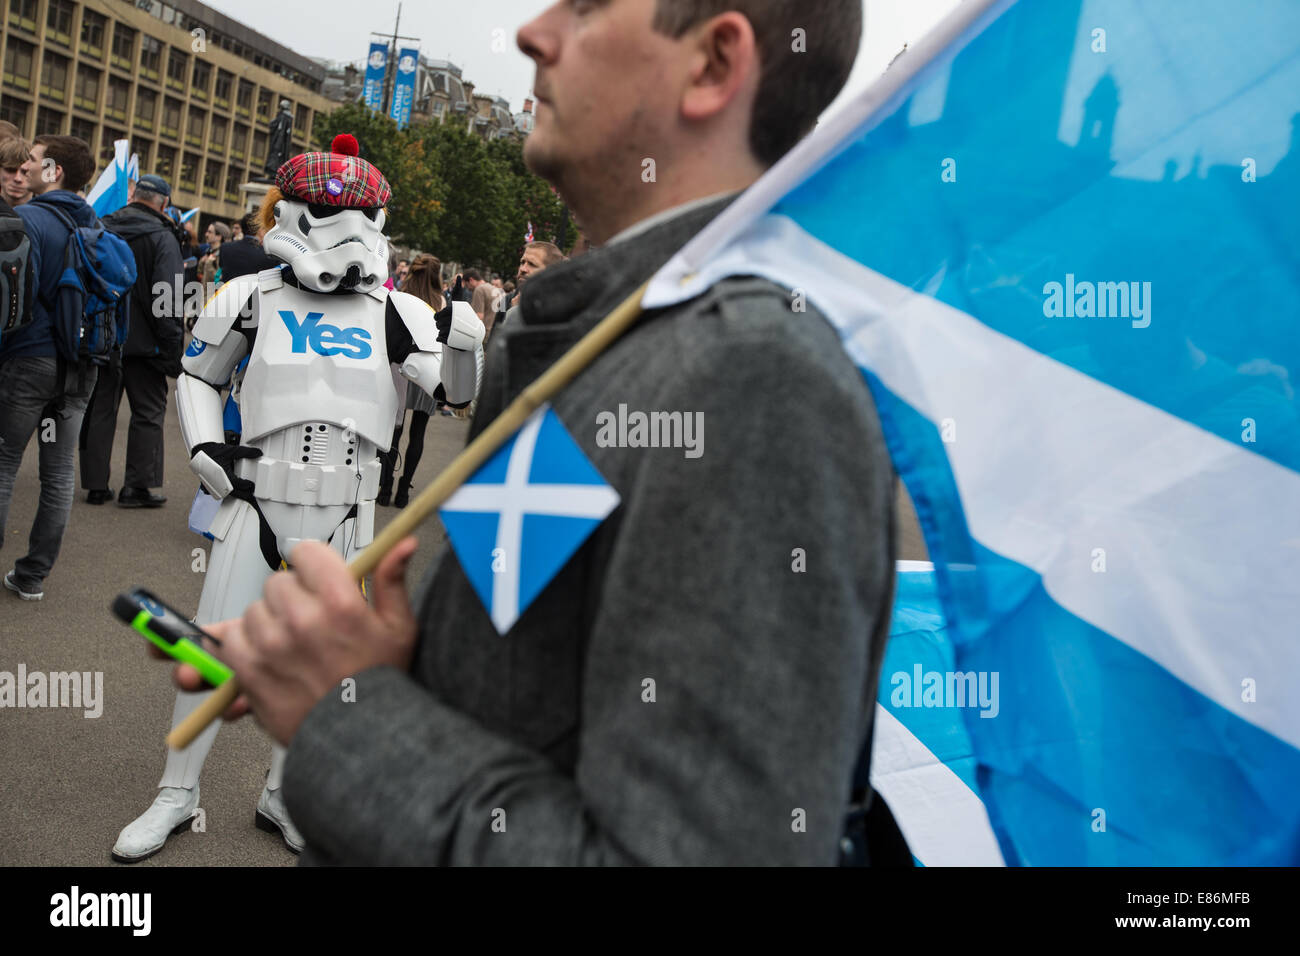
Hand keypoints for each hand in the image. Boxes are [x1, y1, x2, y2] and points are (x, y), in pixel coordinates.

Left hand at [171, 537, 420, 744]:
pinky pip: (229, 640)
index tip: (316, 579)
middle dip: (291, 598)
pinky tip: (267, 658)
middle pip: (277, 583)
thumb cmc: (381, 683)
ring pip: (252, 611)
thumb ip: (392, 581)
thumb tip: (402, 544)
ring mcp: (271, 644)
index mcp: (340, 602)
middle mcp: (302, 618)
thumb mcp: (400, 628)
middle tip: (309, 622)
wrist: (360, 739)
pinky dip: (242, 647)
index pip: (306, 553)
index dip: (312, 565)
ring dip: (266, 623)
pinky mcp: (248, 670)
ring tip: (290, 645)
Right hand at [190, 441, 260, 498]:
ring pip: (225, 495)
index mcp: (223, 475)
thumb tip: (258, 453)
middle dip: (244, 495)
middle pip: (233, 493)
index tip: (252, 485)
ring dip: (234, 495)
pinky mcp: (207, 485)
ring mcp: (211, 485)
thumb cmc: (213, 451)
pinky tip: (230, 491)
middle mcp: (217, 482)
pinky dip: (224, 493)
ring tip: (244, 495)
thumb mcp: (231, 450)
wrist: (198, 452)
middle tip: (251, 496)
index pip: (239, 484)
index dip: (247, 486)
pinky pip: (216, 493)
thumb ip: (246, 452)